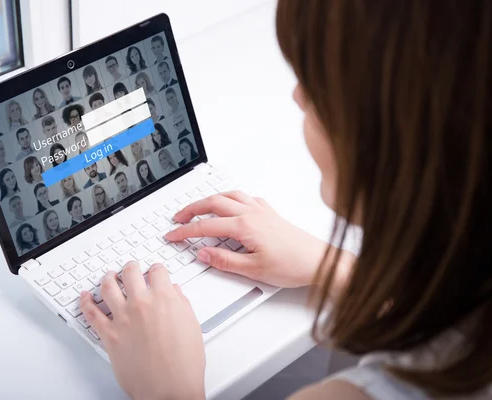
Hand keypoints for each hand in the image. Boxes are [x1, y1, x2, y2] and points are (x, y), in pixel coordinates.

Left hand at [80, 263, 204, 399]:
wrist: (170, 389)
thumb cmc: (184, 363)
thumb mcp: (192, 326)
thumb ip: (181, 304)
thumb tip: (175, 293)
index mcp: (165, 298)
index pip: (158, 271)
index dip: (157, 269)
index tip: (156, 271)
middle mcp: (141, 304)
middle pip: (131, 272)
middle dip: (132, 267)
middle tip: (132, 268)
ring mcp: (123, 318)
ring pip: (108, 286)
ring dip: (108, 277)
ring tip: (109, 276)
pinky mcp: (109, 335)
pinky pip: (91, 313)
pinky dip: (86, 301)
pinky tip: (85, 296)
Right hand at [165, 191, 329, 287]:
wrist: (318, 260)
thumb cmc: (293, 265)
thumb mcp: (253, 270)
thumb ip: (224, 260)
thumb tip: (203, 253)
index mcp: (244, 226)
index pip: (206, 226)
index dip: (185, 231)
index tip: (172, 235)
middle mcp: (252, 213)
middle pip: (213, 203)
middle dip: (192, 209)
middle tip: (178, 218)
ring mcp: (262, 210)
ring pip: (229, 195)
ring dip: (210, 199)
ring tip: (198, 208)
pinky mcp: (270, 213)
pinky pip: (246, 198)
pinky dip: (232, 198)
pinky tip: (231, 205)